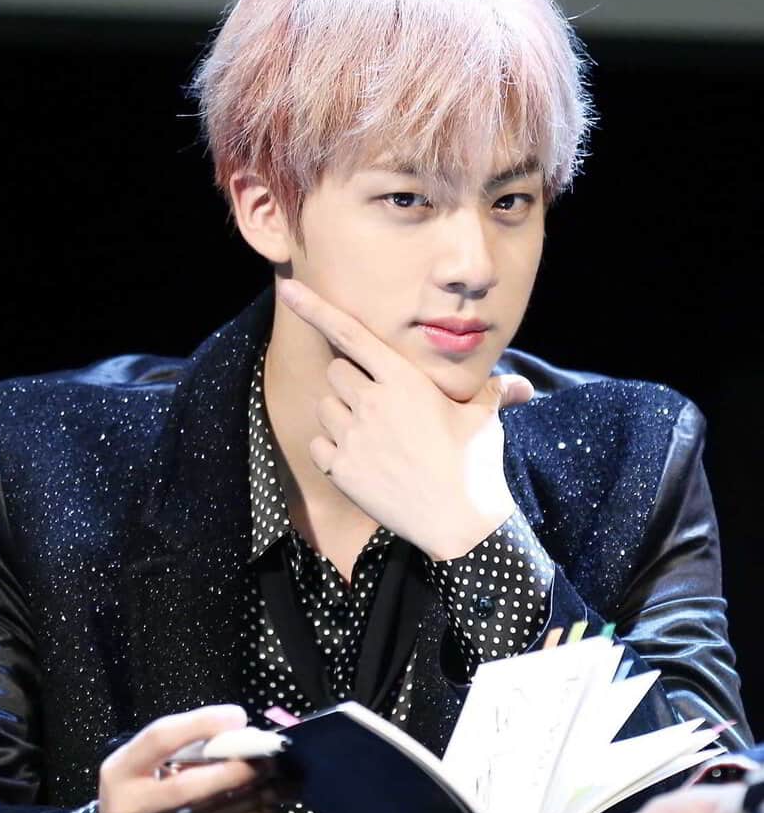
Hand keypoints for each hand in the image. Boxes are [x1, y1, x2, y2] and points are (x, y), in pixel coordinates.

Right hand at [98, 705, 277, 812]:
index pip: (160, 740)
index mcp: (120, 774)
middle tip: (265, 755)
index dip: (201, 724)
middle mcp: (134, 811)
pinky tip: (267, 803)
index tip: (236, 717)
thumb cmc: (137, 797)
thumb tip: (235, 729)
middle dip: (235, 768)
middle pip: (190, 786)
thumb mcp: (138, 765)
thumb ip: (177, 745)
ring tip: (274, 775)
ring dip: (254, 791)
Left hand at [277, 278, 533, 557]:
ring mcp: (353, 437)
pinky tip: (363, 462)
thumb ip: (492, 393)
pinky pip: (318, 444)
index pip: (350, 334)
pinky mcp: (341, 469)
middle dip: (352, 383)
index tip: (289, 289)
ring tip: (375, 437)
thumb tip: (522, 387)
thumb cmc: (474, 465)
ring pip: (325, 407)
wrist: (459, 523)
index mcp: (404, 380)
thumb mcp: (484, 420)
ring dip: (341, 415)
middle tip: (380, 406)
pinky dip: (332, 449)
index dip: (315, 308)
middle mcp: (372, 403)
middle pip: (336, 371)